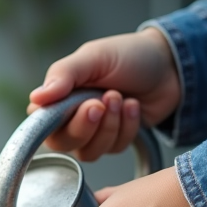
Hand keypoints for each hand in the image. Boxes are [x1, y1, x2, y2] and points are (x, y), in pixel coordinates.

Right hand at [27, 28, 180, 160]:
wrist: (170, 66)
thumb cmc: (129, 55)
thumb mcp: (94, 57)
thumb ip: (63, 75)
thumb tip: (36, 98)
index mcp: (58, 97)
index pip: (40, 124)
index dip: (58, 122)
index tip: (83, 104)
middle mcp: (70, 118)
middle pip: (64, 144)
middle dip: (87, 126)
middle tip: (105, 100)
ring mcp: (93, 132)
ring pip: (90, 151)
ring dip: (110, 126)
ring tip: (123, 98)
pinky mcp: (115, 140)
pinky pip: (114, 149)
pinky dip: (127, 127)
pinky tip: (134, 106)